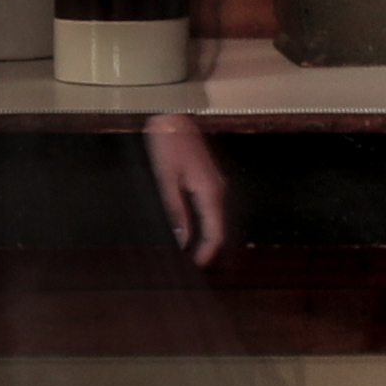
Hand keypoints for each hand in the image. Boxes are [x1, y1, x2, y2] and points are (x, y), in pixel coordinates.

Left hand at [141, 111, 230, 266]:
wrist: (172, 116)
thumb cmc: (168, 145)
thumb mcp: (167, 180)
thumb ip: (176, 211)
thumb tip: (182, 240)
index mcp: (210, 193)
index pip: (215, 233)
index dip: (208, 253)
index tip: (196, 268)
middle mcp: (218, 190)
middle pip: (218, 228)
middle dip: (207, 248)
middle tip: (192, 265)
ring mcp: (215, 183)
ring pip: (215, 218)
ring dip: (206, 236)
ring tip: (191, 252)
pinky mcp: (208, 178)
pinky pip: (210, 207)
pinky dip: (203, 222)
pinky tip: (191, 228)